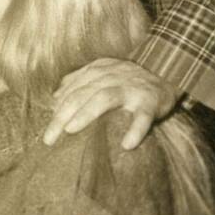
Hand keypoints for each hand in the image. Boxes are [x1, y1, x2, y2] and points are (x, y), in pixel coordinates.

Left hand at [44, 58, 179, 149]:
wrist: (167, 70)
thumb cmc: (128, 79)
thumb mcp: (102, 73)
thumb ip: (78, 82)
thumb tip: (54, 99)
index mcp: (96, 71)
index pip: (71, 90)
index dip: (56, 109)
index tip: (47, 130)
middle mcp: (110, 76)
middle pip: (80, 95)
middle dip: (61, 116)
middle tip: (49, 139)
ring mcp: (130, 88)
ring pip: (104, 98)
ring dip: (86, 114)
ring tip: (71, 130)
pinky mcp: (150, 101)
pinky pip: (142, 116)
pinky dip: (135, 129)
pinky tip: (127, 145)